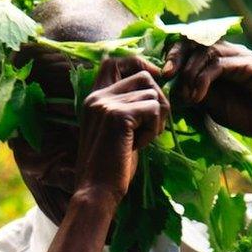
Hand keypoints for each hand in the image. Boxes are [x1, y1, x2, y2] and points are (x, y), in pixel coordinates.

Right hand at [76, 56, 169, 203]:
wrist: (96, 191)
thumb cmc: (110, 167)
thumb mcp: (116, 131)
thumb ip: (128, 108)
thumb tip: (156, 88)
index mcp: (93, 98)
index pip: (114, 61)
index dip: (138, 63)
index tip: (154, 78)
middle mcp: (97, 96)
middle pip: (144, 76)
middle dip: (158, 100)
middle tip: (150, 128)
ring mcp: (106, 104)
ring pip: (153, 93)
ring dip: (156, 119)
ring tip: (141, 140)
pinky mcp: (118, 116)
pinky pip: (153, 109)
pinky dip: (153, 130)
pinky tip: (138, 146)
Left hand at [163, 39, 251, 174]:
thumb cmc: (248, 115)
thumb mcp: (210, 105)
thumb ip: (192, 93)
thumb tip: (168, 90)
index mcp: (215, 60)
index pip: (187, 46)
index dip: (169, 55)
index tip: (157, 74)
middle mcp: (226, 52)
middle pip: (192, 40)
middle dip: (174, 56)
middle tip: (164, 75)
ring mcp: (237, 55)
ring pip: (204, 50)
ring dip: (189, 73)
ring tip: (187, 96)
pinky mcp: (248, 64)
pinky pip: (218, 64)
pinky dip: (203, 79)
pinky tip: (198, 97)